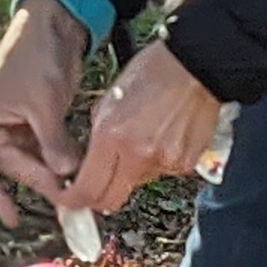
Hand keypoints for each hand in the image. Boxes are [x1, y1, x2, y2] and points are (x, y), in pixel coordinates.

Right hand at [0, 0, 88, 230]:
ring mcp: (11, 126)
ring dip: (52, 172)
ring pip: (31, 162)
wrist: (52, 25)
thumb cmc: (34, 58)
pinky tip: (76, 168)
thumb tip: (67, 176)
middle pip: (13, 169)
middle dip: (41, 180)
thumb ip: (52, 144)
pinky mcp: (32, 122)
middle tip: (68, 196)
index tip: (14, 220)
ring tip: (76, 185)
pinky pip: (44, 150)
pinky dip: (58, 159)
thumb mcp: (43, 105)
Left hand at [58, 38, 221, 218]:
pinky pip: (161, 174)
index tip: (69, 200)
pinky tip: (161, 138)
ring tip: (139, 140)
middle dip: (98, 198)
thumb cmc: (154, 72)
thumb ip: (97, 135)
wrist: (197, 65)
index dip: (74, 200)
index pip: (87, 189)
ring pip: (136, 184)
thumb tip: (88, 163)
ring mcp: (164, 162)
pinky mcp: (185, 164)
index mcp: (112, 134)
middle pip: (110, 200)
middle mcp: (138, 154)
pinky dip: (156, 163)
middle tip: (94, 187)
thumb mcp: (110, 99)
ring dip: (130, 172)